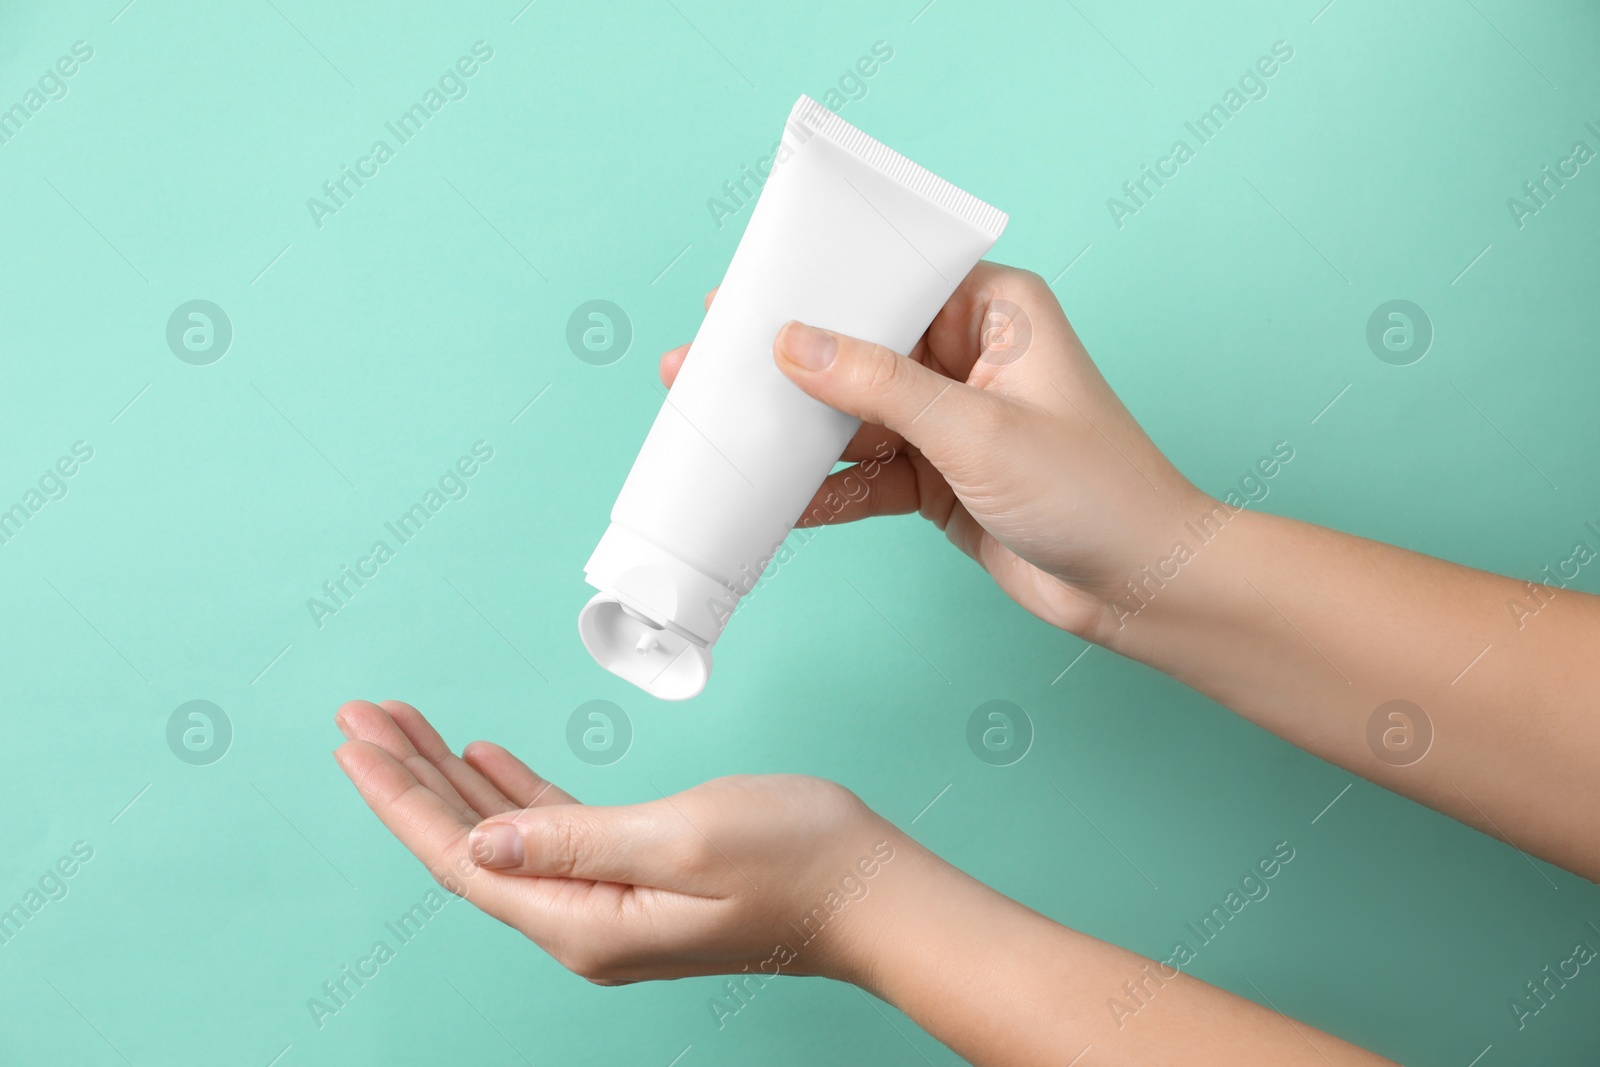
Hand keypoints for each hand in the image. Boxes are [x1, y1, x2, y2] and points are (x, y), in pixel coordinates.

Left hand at [333, 699, 911, 985]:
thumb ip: (574, 842)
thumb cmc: (796, 861)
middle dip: (411, 777)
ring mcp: (610, 901)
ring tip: (405, 726)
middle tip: (363, 716)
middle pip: (470, 845)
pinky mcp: (637, 877)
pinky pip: (552, 831)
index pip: (463, 858)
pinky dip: (513, 790)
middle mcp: (584, 921)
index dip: (402, 798)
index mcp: (584, 920)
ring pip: (504, 834)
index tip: (356, 742)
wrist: (871, 894)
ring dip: (454, 778)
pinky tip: (487, 759)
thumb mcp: (682, 838)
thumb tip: (479, 845)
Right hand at [660, 263, 1207, 639]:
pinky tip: (771, 498)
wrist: (1137, 586)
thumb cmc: (1093, 490)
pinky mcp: (937, 475)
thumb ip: (878, 386)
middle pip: (856, 349)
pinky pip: (863, 473)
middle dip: (784, 366)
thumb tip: (791, 343)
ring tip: (714, 430)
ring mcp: (948, 418)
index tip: (739, 296)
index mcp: (991, 310)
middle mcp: (965, 355)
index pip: (886, 281)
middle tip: (701, 364)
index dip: (813, 288)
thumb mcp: (975, 430)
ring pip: (850, 415)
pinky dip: (823, 489)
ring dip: (792, 432)